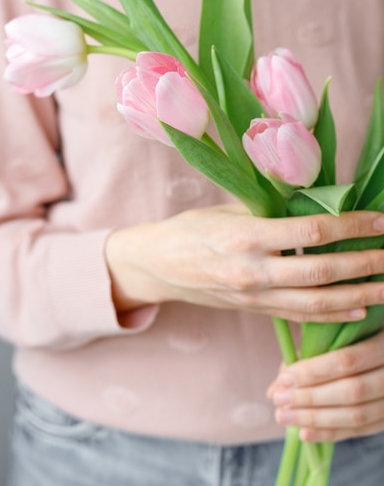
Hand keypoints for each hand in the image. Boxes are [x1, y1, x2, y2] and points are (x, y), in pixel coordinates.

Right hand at [105, 203, 383, 321]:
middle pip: (321, 271)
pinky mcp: (255, 311)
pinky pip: (300, 316)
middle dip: (365, 263)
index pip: (310, 232)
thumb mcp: (227, 209)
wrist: (157, 267)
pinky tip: (358, 309)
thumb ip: (270, 209)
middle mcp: (252, 271)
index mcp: (245, 237)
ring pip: (316, 303)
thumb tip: (316, 201)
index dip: (351, 226)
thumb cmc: (190, 229)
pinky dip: (332, 314)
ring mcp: (254, 297)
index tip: (380, 221)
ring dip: (358, 295)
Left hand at [268, 330, 383, 441]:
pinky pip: (362, 430)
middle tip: (279, 399)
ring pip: (356, 415)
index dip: (314, 372)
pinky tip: (304, 433)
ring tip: (284, 417)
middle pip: (351, 392)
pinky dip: (331, 433)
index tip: (284, 378)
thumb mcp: (337, 330)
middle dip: (309, 398)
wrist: (381, 352)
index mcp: (383, 341)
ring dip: (315, 419)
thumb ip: (310, 351)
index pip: (347, 361)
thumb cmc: (354, 332)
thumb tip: (276, 386)